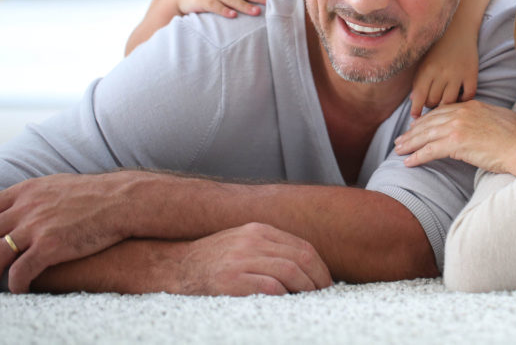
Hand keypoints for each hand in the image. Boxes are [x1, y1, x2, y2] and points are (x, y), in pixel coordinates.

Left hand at [0, 171, 143, 292]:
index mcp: (26, 191)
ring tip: (3, 278)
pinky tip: (22, 288)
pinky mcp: (48, 247)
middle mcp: (25, 208)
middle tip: (1, 260)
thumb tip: (24, 207)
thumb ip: (35, 197)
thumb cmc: (97, 195)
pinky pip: (18, 273)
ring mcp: (35, 227)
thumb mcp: (58, 186)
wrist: (124, 200)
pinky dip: (16, 284)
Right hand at [169, 223, 330, 295]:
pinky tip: (288, 302)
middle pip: (300, 257)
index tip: (324, 281)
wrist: (173, 267)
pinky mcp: (231, 280)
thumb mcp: (241, 242)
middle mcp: (252, 241)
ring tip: (309, 300)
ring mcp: (241, 259)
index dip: (319, 266)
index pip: (301, 246)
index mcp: (258, 230)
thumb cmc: (211, 260)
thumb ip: (268, 247)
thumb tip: (302, 266)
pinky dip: (284, 295)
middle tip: (323, 293)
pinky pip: (269, 286)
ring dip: (305, 288)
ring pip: (289, 271)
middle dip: (317, 278)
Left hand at [394, 101, 515, 176]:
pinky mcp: (456, 143)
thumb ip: (483, 119)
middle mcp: (462, 113)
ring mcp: (458, 127)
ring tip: (399, 150)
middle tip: (401, 139)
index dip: (427, 119)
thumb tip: (480, 126)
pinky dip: (417, 156)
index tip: (417, 126)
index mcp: (472, 106)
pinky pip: (430, 150)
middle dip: (413, 131)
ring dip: (410, 144)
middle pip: (430, 122)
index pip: (442, 111)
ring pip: (426, 135)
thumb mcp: (499, 119)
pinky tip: (408, 162)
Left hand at [409, 37, 479, 116]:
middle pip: (433, 101)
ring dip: (445, 105)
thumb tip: (414, 99)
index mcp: (426, 70)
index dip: (416, 109)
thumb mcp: (423, 61)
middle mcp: (441, 73)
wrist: (458, 27)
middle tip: (432, 103)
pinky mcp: (471, 74)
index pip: (419, 96)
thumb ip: (418, 80)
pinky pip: (468, 95)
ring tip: (444, 102)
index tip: (416, 116)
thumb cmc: (437, 46)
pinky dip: (463, 100)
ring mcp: (457, 74)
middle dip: (430, 105)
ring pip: (449, 101)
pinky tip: (459, 97)